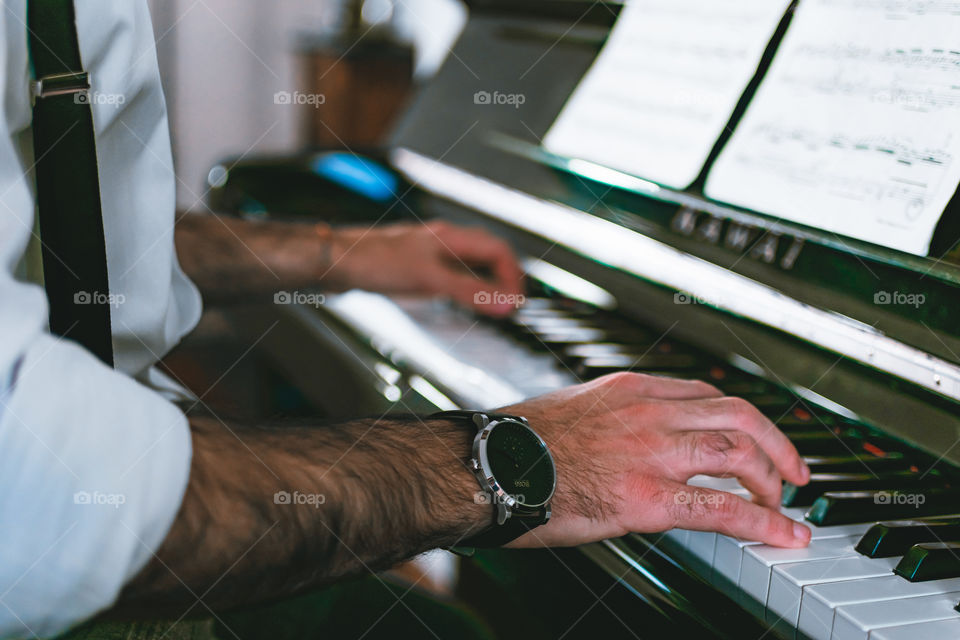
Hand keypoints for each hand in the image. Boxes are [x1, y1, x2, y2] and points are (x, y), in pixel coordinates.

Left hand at [327, 220, 523, 316]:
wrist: (333, 261)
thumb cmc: (374, 263)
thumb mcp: (429, 280)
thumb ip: (469, 292)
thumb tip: (506, 303)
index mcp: (451, 237)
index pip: (498, 250)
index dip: (513, 276)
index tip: (516, 302)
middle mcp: (442, 240)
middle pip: (486, 253)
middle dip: (503, 277)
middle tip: (509, 304)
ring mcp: (427, 251)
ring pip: (467, 262)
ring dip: (482, 281)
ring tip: (489, 303)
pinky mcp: (412, 263)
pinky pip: (447, 271)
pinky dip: (460, 285)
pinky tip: (453, 297)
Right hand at [501, 372, 811, 547]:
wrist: (486, 466)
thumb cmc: (518, 445)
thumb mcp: (574, 411)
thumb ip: (615, 419)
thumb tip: (634, 440)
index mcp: (630, 389)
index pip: (707, 394)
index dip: (743, 419)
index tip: (756, 437)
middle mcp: (648, 412)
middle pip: (738, 415)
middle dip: (777, 444)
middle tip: (793, 472)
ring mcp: (650, 453)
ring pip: (738, 454)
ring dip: (772, 481)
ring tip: (784, 506)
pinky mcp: (645, 498)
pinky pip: (721, 508)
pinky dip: (763, 522)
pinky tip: (783, 535)